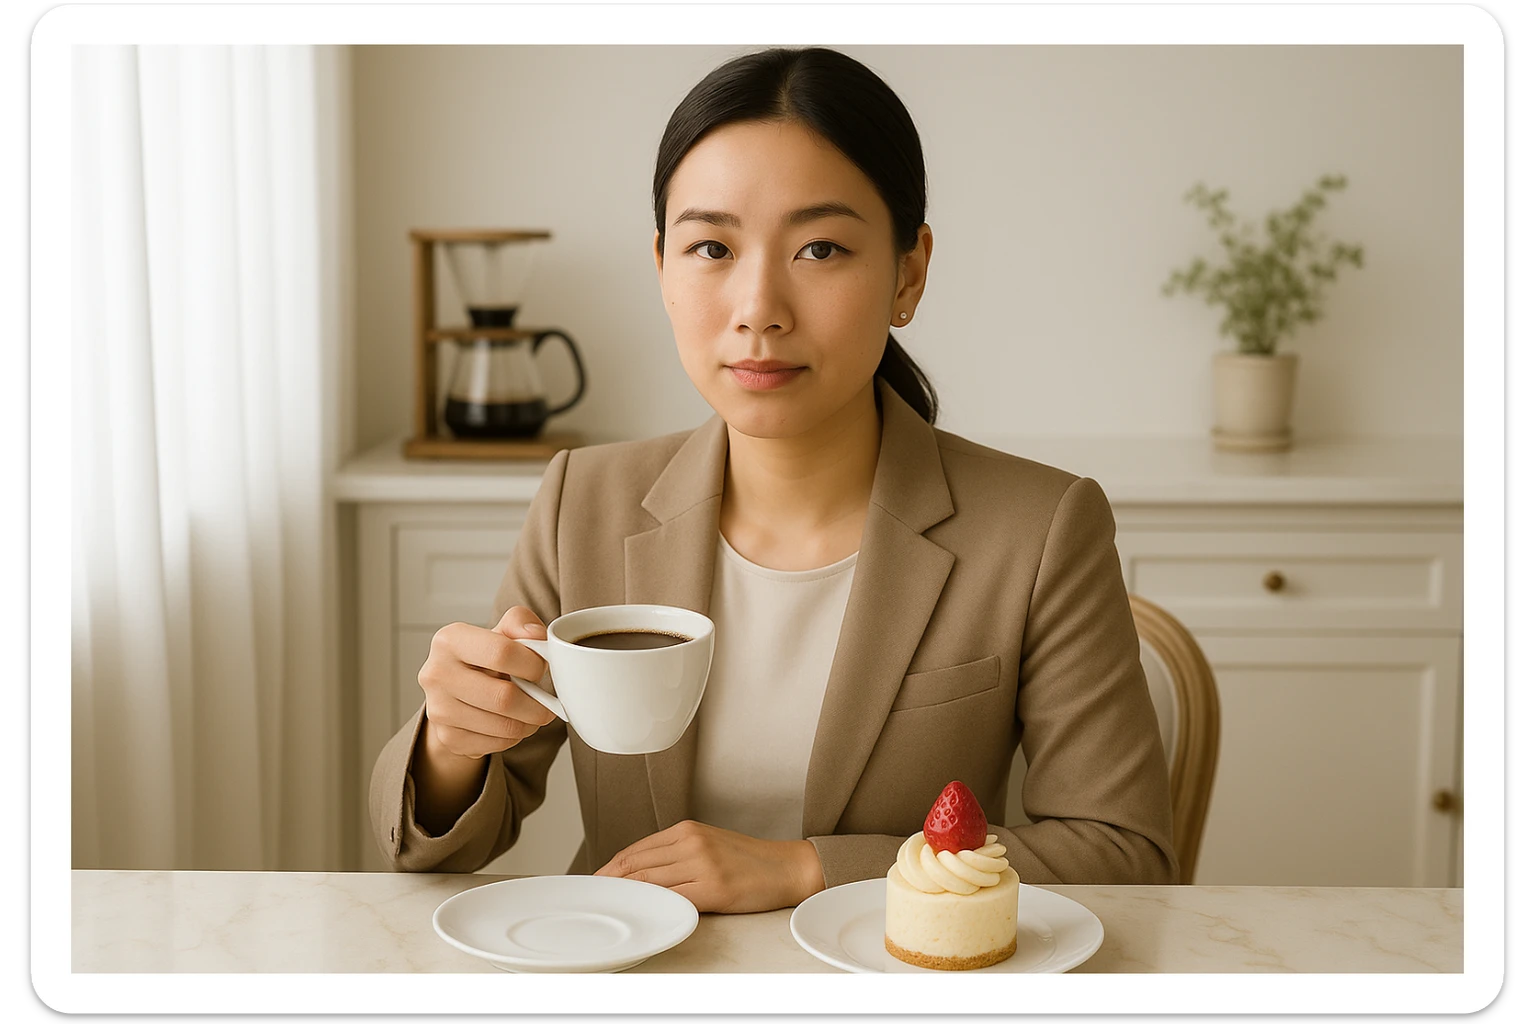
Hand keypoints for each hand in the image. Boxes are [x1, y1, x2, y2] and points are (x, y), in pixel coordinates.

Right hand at [417, 605, 558, 759]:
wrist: (456, 689)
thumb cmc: (484, 657)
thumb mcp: (502, 631)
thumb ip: (521, 622)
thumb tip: (536, 635)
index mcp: (450, 640)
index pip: (502, 653)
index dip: (533, 664)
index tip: (541, 668)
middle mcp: (437, 674)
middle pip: (504, 697)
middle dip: (538, 704)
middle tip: (548, 703)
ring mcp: (439, 709)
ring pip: (504, 726)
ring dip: (529, 723)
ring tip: (533, 713)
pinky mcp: (448, 737)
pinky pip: (496, 744)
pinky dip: (514, 737)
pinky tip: (512, 723)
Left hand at [594, 820, 825, 913]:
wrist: (787, 867)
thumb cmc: (749, 861)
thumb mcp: (709, 844)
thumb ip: (677, 854)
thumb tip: (642, 874)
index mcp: (687, 830)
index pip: (637, 849)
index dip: (611, 867)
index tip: (597, 880)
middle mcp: (691, 842)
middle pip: (636, 864)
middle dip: (610, 882)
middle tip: (593, 897)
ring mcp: (702, 864)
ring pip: (649, 881)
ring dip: (626, 895)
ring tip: (610, 907)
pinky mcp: (713, 888)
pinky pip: (672, 898)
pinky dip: (652, 906)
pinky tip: (642, 913)